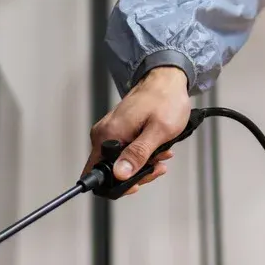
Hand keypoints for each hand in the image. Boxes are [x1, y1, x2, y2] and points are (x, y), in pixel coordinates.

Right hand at [82, 66, 190, 195]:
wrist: (167, 79)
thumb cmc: (166, 99)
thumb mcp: (158, 131)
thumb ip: (138, 155)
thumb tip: (120, 175)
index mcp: (109, 135)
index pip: (96, 175)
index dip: (116, 186)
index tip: (137, 183)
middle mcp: (103, 133)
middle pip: (110, 171)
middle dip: (136, 174)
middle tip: (157, 165)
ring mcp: (110, 131)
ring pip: (120, 162)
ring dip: (142, 164)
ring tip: (161, 154)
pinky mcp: (117, 129)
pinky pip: (124, 151)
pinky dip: (141, 154)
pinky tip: (156, 149)